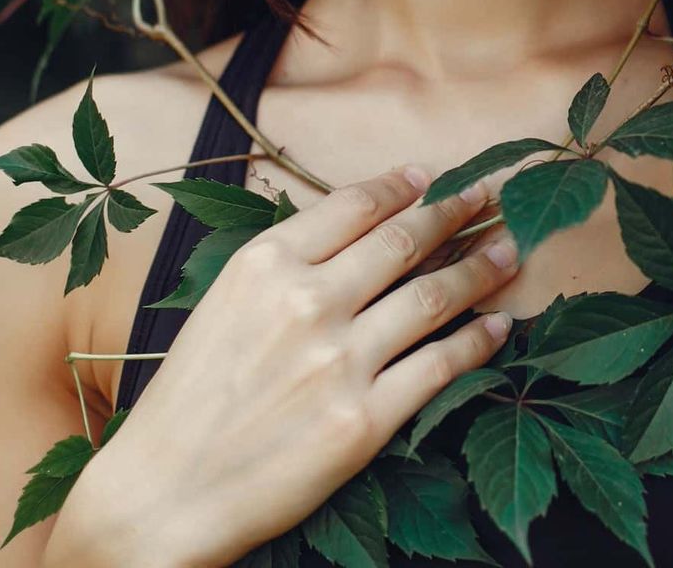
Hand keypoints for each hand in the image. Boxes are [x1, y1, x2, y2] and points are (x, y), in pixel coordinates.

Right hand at [89, 168, 519, 565]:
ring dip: (481, 267)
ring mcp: (338, 362)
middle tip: (490, 195)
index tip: (432, 176)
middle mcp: (306, 302)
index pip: (355, 204)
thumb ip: (288, 261)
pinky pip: (439, 366)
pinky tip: (498, 325)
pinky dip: (478, 340)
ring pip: (433, 296)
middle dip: (456, 211)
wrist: (162, 496)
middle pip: (405, 240)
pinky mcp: (362, 421)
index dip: (403, 186)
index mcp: (265, 264)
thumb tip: (361, 225)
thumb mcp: (225, 302)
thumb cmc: (190, 397)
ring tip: (510, 250)